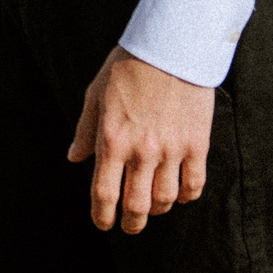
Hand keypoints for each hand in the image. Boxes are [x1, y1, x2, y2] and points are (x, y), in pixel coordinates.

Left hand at [66, 47, 213, 233]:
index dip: (101, 215)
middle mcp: (142, 150)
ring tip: (152, 209)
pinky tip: (178, 195)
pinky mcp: (197, 144)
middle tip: (129, 226)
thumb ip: (86, 130)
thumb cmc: (128, 67)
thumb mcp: (96, 93)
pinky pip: (194, 185)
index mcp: (112, 139)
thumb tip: (74, 158)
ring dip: (157, 210)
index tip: (102, 223)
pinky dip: (185, 196)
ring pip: (165, 200)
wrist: (172, 46)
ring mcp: (172, 149)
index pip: (104, 193)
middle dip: (131, 223)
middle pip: (137, 205)